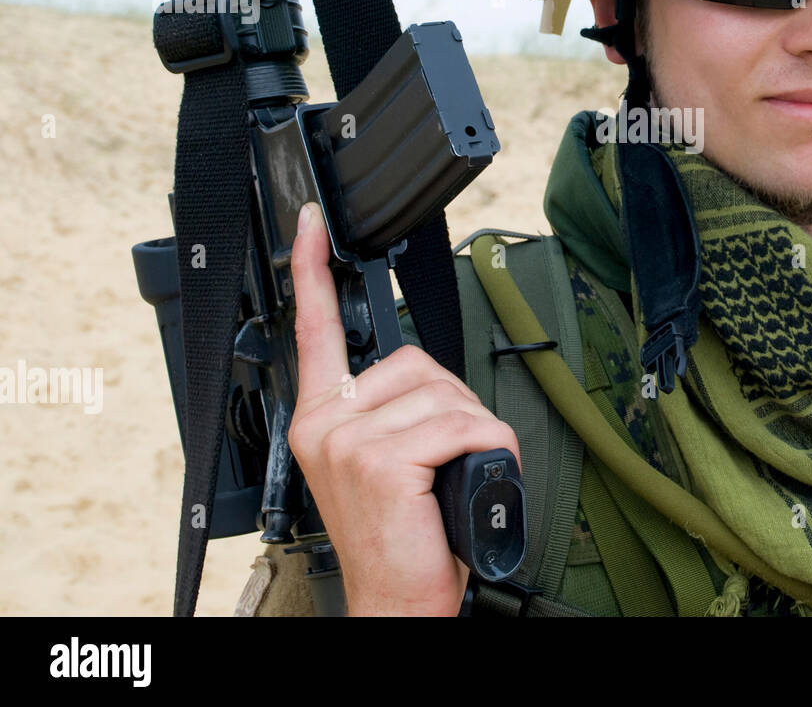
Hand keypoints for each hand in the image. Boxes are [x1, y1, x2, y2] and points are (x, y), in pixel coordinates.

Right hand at [286, 202, 520, 615]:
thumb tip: (423, 382)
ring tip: (452, 477)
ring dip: (473, 432)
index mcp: (319, 418)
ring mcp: (348, 441)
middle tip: (443, 459)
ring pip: (445, 397)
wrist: (398, 598)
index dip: (313, 271)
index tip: (314, 225)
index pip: (314, 331)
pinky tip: (467, 478)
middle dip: (452, 404)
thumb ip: (384, 412)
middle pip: (416, 364)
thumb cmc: (401, 534)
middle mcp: (325, 424)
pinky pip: (461, 424)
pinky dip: (486, 446)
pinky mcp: (381, 460)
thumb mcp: (380, 463)